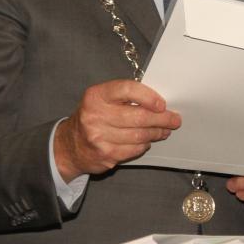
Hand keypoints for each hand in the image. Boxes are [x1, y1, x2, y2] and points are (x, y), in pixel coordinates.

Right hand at [54, 79, 180, 182]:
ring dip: (156, 133)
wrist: (69, 145)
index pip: (128, 90)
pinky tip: (147, 141)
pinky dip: (144, 145)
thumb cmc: (94, 116)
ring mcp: (98, 136)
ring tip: (164, 131)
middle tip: (174, 120)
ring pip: (139, 135)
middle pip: (138, 116)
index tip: (162, 104)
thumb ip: (126, 97)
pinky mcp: (104, 154)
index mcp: (97, 95)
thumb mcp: (103, 100)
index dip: (149, 96)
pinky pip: (133, 149)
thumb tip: (159, 104)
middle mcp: (95, 115)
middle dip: (161, 119)